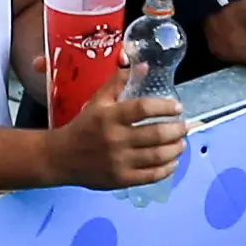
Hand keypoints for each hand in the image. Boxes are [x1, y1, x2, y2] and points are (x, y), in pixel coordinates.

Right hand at [46, 92, 187, 189]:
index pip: (143, 108)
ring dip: (175, 149)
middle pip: (155, 134)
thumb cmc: (84, 125)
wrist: (61, 157)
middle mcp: (115, 139)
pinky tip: (172, 162)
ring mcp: (118, 161)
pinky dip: (166, 169)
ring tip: (181, 143)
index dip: (164, 106)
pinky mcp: (120, 180)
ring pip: (157, 156)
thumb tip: (144, 66)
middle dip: (176, 130)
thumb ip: (119, 82)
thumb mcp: (98, 100)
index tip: (177, 108)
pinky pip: (150, 175)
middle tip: (184, 126)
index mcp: (110, 116)